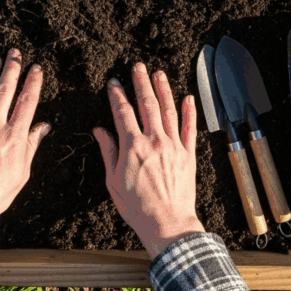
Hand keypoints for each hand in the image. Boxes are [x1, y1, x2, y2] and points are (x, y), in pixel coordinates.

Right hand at [93, 63, 203, 257]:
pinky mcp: (188, 155)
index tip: (113, 82)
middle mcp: (154, 140)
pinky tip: (188, 98)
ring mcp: (173, 146)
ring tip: (159, 74)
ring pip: (168, 110)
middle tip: (138, 67)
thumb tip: (100, 131)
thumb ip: (108, 152)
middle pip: (147, 104)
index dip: (117, 94)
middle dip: (141, 83)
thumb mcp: (112, 181)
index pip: (122, 112)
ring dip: (163, 89)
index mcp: (133, 146)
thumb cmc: (137, 207)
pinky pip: (189, 128)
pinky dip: (190, 111)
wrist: (167, 224)